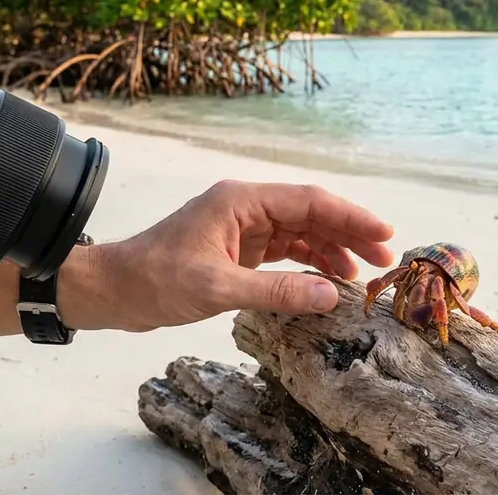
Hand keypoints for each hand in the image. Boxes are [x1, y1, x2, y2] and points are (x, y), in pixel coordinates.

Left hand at [65, 180, 395, 331]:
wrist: (113, 291)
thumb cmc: (155, 280)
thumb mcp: (218, 288)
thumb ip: (276, 291)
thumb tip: (330, 295)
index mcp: (241, 201)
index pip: (310, 202)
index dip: (351, 217)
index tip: (384, 234)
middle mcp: (246, 208)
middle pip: (311, 214)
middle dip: (349, 234)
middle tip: (384, 259)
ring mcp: (242, 228)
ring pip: (300, 233)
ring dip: (332, 250)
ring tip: (362, 275)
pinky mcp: (238, 250)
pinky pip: (284, 251)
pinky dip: (308, 264)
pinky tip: (327, 281)